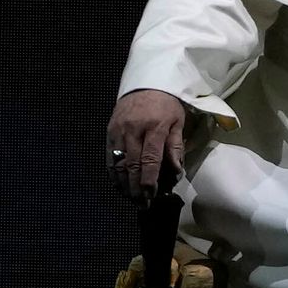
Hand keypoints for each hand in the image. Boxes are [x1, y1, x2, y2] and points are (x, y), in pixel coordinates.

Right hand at [107, 89, 186, 203]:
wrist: (145, 82)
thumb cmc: (166, 104)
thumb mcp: (178, 122)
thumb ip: (176, 147)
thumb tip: (175, 172)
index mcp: (155, 126)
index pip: (150, 159)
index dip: (149, 180)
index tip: (151, 196)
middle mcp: (134, 129)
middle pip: (132, 165)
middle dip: (136, 187)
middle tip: (141, 204)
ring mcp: (119, 130)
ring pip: (118, 163)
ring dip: (124, 184)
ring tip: (131, 198)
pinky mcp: (110, 131)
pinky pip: (109, 157)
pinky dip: (113, 174)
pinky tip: (119, 186)